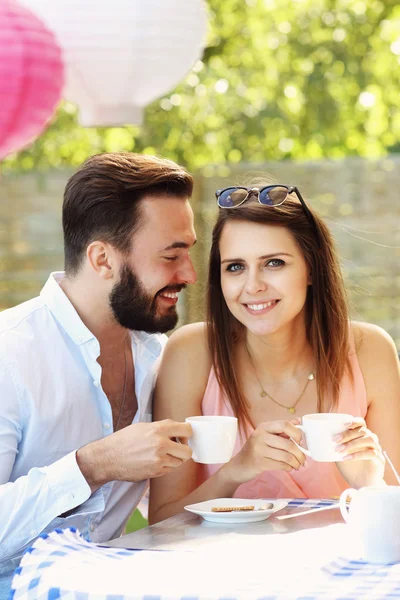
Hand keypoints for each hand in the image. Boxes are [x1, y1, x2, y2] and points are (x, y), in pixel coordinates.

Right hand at [77, 419, 192, 490]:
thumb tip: (178, 430)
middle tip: (176, 448)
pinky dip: (165, 466)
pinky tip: (154, 461)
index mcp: (159, 429)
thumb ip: (162, 427)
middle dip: (184, 450)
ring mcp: (159, 460)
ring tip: (161, 454)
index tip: (182, 436)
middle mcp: (161, 444)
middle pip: (188, 451)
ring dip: (174, 459)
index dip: (187, 434)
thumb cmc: (124, 440)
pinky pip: (169, 470)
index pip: (187, 430)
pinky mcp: (155, 472)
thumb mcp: (143, 426)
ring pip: (179, 462)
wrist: (108, 457)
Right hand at [223, 420, 306, 484]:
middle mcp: (260, 436)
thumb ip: (282, 428)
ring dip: (296, 463)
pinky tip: (289, 468)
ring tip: (298, 465)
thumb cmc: (256, 449)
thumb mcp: (267, 435)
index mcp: (264, 427)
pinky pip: (281, 465)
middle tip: (303, 460)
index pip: (284, 424)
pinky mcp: (259, 463)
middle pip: (288, 444)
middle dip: (300, 454)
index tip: (301, 442)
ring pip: (286, 457)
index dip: (296, 433)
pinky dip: (288, 468)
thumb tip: (299, 421)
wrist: (239, 465)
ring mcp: (259, 450)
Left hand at [335, 418, 384, 487]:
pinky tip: (348, 458)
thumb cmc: (349, 467)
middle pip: (362, 431)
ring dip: (352, 444)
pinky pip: (371, 453)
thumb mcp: (338, 454)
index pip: (361, 423)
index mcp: (361, 436)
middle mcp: (370, 440)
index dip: (354, 421)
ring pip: (368, 440)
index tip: (343, 424)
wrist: (361, 484)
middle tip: (334, 440)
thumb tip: (315, 438)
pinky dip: (358, 454)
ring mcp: (377, 449)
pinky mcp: (379, 460)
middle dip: (347, 434)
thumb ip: (333, 445)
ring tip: (340, 450)